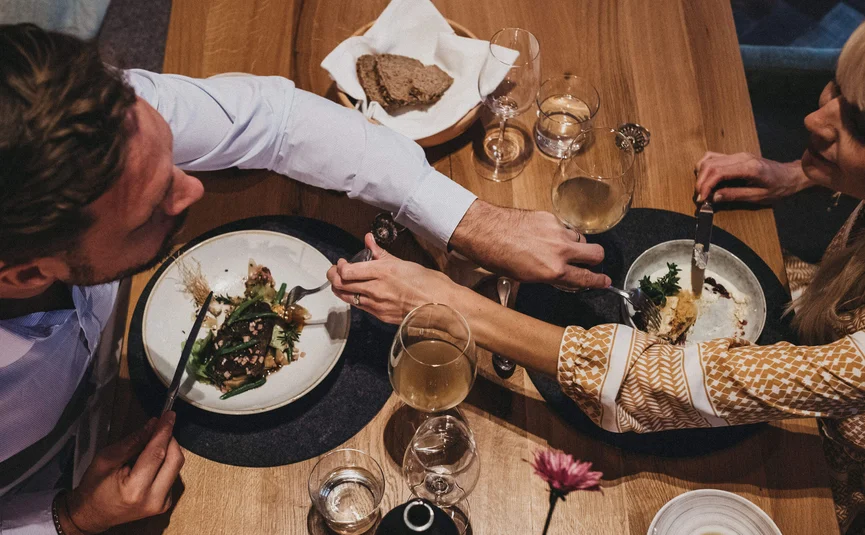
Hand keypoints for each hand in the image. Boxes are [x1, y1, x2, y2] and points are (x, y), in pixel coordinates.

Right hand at [61, 412, 184, 532]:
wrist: (92, 515)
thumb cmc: (95, 489)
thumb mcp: (106, 459)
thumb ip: (132, 442)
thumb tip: (152, 426)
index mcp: (136, 489)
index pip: (157, 453)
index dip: (164, 431)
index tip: (169, 415)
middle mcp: (154, 499)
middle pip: (175, 459)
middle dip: (170, 438)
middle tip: (161, 425)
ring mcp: (162, 504)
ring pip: (176, 466)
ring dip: (168, 450)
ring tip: (150, 445)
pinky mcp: (166, 503)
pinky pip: (173, 475)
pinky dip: (165, 463)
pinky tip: (151, 462)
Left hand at [328, 234, 462, 323]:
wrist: (443, 307)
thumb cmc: (430, 284)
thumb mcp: (404, 263)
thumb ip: (381, 253)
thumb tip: (369, 240)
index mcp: (383, 272)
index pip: (346, 271)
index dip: (339, 267)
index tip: (343, 262)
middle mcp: (376, 289)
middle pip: (340, 285)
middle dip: (333, 277)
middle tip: (336, 272)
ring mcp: (377, 305)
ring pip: (346, 298)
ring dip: (341, 289)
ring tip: (344, 282)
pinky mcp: (381, 316)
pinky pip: (360, 307)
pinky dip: (354, 299)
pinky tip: (360, 293)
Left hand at [448, 200, 609, 288]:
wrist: (485, 230)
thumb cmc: (497, 257)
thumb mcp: (524, 276)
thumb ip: (548, 275)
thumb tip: (560, 275)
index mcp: (553, 270)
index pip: (585, 278)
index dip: (598, 281)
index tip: (604, 282)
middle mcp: (560, 251)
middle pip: (596, 253)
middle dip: (595, 259)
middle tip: (588, 262)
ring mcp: (557, 231)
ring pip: (580, 237)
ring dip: (574, 244)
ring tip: (557, 247)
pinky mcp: (550, 217)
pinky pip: (563, 227)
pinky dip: (558, 232)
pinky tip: (543, 234)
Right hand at [694, 152, 811, 203]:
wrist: (790, 176)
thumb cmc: (779, 187)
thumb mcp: (759, 196)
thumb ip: (735, 195)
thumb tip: (714, 197)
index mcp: (749, 167)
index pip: (718, 172)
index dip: (706, 185)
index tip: (702, 198)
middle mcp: (741, 157)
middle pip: (710, 164)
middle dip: (701, 182)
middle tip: (701, 197)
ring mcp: (738, 154)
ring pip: (709, 159)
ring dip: (701, 174)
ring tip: (703, 189)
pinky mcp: (736, 156)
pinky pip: (714, 157)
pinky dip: (706, 167)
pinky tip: (707, 178)